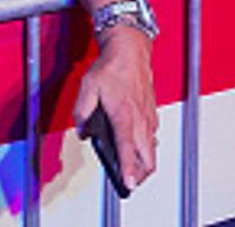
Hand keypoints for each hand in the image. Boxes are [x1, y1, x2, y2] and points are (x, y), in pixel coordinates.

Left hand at [74, 27, 157, 190]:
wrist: (130, 50)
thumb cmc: (111, 67)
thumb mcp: (88, 87)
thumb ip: (82, 111)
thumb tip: (83, 131)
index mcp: (124, 115)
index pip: (127, 149)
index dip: (128, 170)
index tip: (128, 185)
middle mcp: (140, 120)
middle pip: (148, 159)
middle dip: (139, 175)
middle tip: (127, 182)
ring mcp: (149, 118)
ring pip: (152, 151)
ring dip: (143, 163)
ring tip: (130, 169)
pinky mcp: (151, 114)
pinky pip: (152, 138)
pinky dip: (145, 149)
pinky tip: (134, 147)